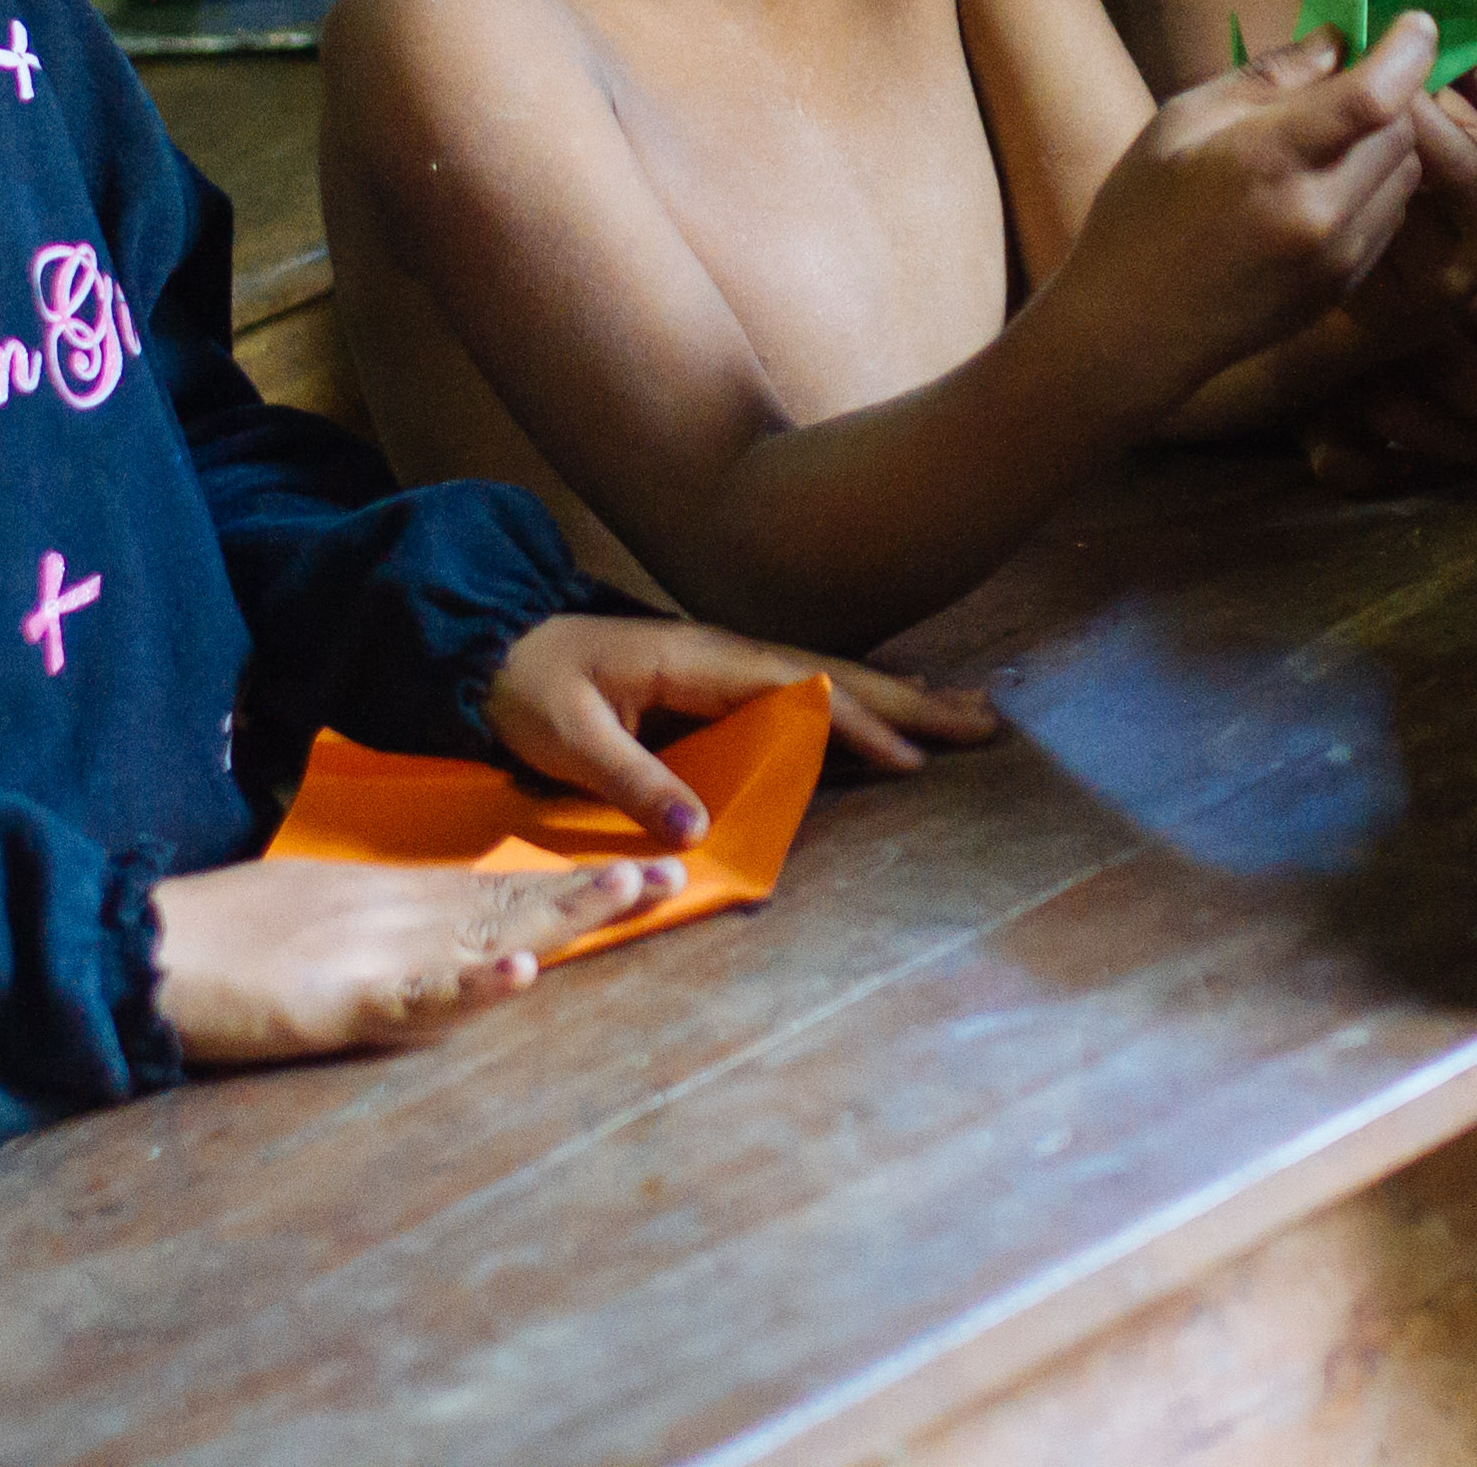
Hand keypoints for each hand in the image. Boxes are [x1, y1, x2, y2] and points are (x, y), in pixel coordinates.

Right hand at [150, 852, 683, 1060]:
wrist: (135, 952)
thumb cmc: (221, 942)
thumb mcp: (324, 929)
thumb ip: (388, 938)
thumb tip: (451, 943)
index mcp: (396, 907)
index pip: (505, 892)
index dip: (575, 885)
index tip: (647, 873)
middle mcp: (399, 922)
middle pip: (515, 903)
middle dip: (594, 893)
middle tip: (673, 875)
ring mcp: (372, 957)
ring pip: (486, 933)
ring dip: (559, 917)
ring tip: (627, 895)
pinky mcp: (336, 1000)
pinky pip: (414, 995)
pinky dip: (468, 986)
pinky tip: (516, 971)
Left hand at [483, 615, 996, 842]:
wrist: (492, 645)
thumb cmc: (527, 688)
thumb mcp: (567, 737)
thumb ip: (631, 779)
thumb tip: (699, 830)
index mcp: (700, 659)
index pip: (798, 689)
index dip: (856, 724)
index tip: (910, 758)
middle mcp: (727, 655)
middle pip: (837, 674)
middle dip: (912, 700)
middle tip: (985, 720)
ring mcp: (727, 667)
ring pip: (829, 679)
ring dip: (898, 696)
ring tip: (963, 712)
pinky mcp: (719, 686)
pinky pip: (803, 691)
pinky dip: (857, 701)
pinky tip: (886, 715)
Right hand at [1057, 14, 1445, 411]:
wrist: (1130, 332)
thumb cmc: (1140, 214)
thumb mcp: (1183, 120)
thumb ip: (1268, 77)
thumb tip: (1338, 41)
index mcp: (1270, 161)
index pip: (1375, 95)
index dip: (1408, 49)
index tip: (1416, 22)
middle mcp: (1320, 213)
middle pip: (1403, 129)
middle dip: (1392, 92)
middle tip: (1355, 75)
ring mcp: (1339, 257)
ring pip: (1408, 172)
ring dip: (1388, 139)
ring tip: (1336, 131)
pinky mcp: (1345, 285)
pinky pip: (1392, 214)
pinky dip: (1378, 184)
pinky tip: (1328, 179)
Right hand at [1300, 281, 1476, 490]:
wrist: (1299, 327)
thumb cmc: (1415, 321)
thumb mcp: (1474, 310)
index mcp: (1444, 286)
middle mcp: (1391, 323)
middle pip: (1458, 368)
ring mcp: (1343, 374)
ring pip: (1404, 415)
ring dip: (1463, 445)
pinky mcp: (1310, 421)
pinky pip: (1345, 462)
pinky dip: (1383, 474)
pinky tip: (1414, 475)